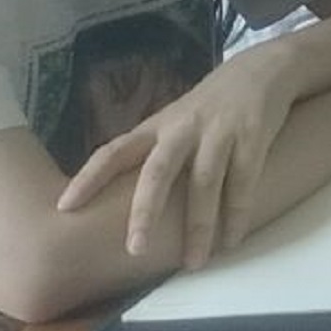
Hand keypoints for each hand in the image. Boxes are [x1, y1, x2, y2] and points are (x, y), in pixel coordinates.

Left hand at [58, 46, 305, 267]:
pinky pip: (244, 181)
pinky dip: (238, 213)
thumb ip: (152, 152)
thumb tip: (116, 198)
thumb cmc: (210, 105)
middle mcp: (183, 128)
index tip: (65, 207)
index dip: (89, 178)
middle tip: (135, 250)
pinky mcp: (253, 135)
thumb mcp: (174, 120)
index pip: (114, 151)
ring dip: (199, 226)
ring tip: (194, 262)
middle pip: (158, 171)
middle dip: (145, 211)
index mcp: (156, 126)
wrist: (265, 68)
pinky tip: (231, 240)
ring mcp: (219, 131)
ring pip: (204, 183)